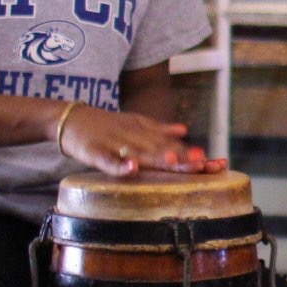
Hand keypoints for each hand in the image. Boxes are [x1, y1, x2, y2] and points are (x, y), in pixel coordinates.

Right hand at [57, 103, 227, 176]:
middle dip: (184, 159)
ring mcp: (116, 144)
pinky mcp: (95, 151)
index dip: (194, 156)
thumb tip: (185, 130)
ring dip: (157, 158)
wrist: (70, 118)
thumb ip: (159, 129)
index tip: (216, 164)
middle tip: (205, 165)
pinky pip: (108, 160)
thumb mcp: (134, 124)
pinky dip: (119, 165)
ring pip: (140, 153)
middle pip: (162, 151)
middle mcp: (135, 138)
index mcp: (146, 135)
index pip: (174, 148)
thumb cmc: (105, 127)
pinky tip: (132, 168)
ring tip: (176, 164)